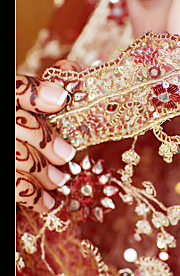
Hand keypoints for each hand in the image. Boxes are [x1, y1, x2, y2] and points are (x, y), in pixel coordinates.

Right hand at [16, 60, 79, 211]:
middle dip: (45, 141)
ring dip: (42, 172)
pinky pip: (15, 186)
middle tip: (67, 155)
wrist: (20, 150)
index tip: (61, 100)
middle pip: (19, 125)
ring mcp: (1, 148)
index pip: (20, 90)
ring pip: (17, 158)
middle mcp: (3, 120)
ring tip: (60, 180)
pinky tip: (48, 202)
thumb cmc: (29, 127)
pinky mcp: (0, 174)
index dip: (38, 94)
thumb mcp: (35, 107)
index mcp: (9, 98)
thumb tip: (75, 72)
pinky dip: (33, 197)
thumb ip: (49, 89)